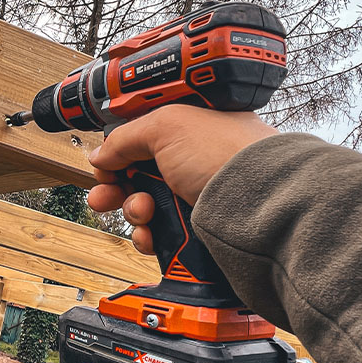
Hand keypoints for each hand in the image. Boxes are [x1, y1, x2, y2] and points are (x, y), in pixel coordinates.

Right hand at [87, 105, 277, 254]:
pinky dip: (147, 236)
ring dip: (132, 212)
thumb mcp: (167, 126)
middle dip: (115, 187)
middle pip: (136, 175)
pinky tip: (150, 235)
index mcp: (188, 129)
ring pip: (144, 207)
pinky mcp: (196, 228)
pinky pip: (158, 234)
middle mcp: (191, 161)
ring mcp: (194, 196)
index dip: (117, 153)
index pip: (139, 140)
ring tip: (142, 214)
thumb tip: (100, 154)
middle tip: (105, 196)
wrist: (261, 207)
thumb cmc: (228, 157)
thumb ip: (125, 137)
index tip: (105, 166)